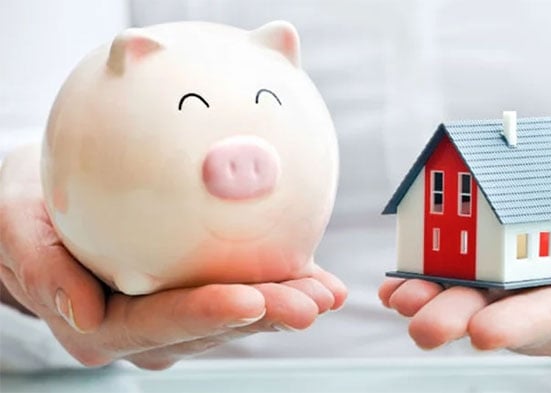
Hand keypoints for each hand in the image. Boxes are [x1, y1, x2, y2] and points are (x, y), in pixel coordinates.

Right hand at [0, 144, 346, 369]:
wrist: (43, 209)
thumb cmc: (25, 211)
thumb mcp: (13, 228)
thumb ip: (40, 270)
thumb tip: (84, 313)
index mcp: (100, 325)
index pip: (158, 324)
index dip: (205, 315)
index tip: (250, 300)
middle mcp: (143, 331)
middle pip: (209, 327)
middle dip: (263, 316)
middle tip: (310, 302)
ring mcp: (173, 318)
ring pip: (235, 317)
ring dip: (283, 304)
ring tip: (325, 293)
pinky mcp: (195, 295)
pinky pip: (244, 293)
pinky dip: (281, 285)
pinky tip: (319, 280)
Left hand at [379, 217, 550, 378]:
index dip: (525, 324)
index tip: (484, 333)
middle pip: (510, 316)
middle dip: (462, 318)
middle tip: (418, 324)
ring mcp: (541, 297)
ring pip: (486, 301)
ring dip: (440, 299)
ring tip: (399, 297)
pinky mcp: (525, 283)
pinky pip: (481, 283)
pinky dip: (439, 281)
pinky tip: (402, 284)